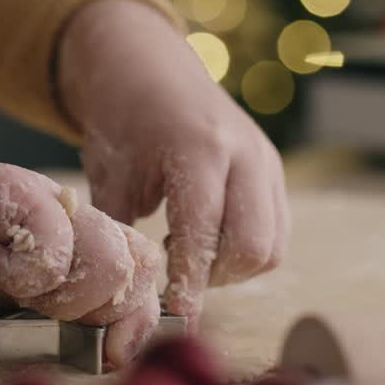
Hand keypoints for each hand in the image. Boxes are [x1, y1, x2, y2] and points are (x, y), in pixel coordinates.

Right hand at [0, 157, 162, 367]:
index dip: (139, 321)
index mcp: (84, 253)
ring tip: (11, 283)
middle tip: (35, 305)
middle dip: (96, 310)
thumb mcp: (17, 314)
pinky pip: (56, 243)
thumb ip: (72, 318)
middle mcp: (79, 224)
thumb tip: (120, 352)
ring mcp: (55, 202)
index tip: (112, 355)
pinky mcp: (23, 188)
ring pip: (113, 261)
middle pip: (141, 270)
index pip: (146, 279)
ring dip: (59, 293)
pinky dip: (19, 271)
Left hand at [57, 0, 288, 320]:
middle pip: (254, 246)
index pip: (204, 231)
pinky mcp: (274, 171)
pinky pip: (276, 230)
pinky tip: (204, 237)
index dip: (190, 281)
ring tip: (186, 252)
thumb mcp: (109, 174)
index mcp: (198, 147)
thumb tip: (123, 297)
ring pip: (272, 245)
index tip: (174, 315)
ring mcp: (267, 161)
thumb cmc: (122, 121)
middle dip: (216, 277)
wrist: (148, 69)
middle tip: (176, 276)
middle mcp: (244, 153)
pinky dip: (244, 249)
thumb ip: (121, 233)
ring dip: (232, 267)